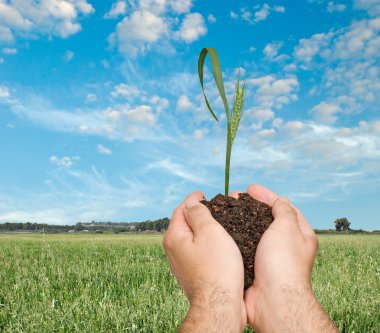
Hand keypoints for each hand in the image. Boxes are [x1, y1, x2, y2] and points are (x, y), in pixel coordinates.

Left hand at [163, 191, 246, 331]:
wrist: (220, 305)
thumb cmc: (217, 268)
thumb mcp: (209, 231)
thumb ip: (199, 213)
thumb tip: (191, 203)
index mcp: (174, 237)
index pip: (181, 210)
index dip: (193, 199)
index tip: (203, 193)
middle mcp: (174, 250)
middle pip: (185, 224)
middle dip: (198, 213)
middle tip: (214, 206)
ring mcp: (182, 264)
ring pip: (192, 238)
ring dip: (203, 228)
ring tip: (218, 222)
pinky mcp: (193, 273)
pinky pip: (198, 251)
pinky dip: (206, 243)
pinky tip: (218, 244)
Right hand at [240, 184, 336, 331]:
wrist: (272, 299)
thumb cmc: (283, 263)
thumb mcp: (287, 228)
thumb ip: (283, 211)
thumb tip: (281, 201)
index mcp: (300, 234)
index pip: (284, 207)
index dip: (267, 195)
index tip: (250, 188)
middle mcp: (285, 245)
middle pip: (266, 218)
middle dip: (251, 205)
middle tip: (235, 196)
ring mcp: (269, 255)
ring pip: (253, 231)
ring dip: (240, 218)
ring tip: (226, 209)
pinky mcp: (254, 265)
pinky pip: (244, 244)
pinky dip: (235, 235)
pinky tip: (224, 229)